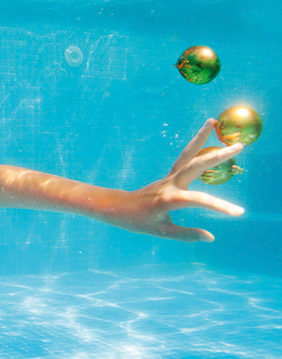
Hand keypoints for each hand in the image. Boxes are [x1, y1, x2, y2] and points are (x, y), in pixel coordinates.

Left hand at [122, 119, 243, 241]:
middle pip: (196, 165)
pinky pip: (184, 158)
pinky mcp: (169, 175)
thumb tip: (210, 237)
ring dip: (200, 137)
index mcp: (169, 199)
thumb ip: (186, 234)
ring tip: (212, 121)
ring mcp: (170, 177)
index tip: (238, 212)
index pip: (199, 200)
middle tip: (240, 147)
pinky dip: (195, 146)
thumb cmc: (138, 221)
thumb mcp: (161, 232)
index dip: (219, 206)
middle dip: (218, 156)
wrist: (119, 207)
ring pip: (187, 154)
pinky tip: (204, 134)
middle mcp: (171, 184)